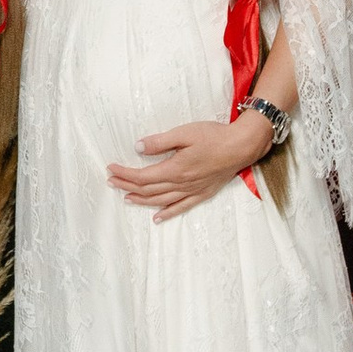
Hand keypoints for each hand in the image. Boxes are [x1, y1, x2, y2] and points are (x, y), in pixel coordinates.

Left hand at [106, 113, 272, 219]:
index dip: (124, 174)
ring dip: (142, 200)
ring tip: (127, 198)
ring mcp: (192, 191)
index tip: (111, 169)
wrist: (241, 146)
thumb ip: (160, 142)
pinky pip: (181, 207)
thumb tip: (138, 147)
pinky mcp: (202, 193)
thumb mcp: (184, 133)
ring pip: (161, 200)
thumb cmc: (214, 136)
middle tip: (112, 182)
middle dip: (127, 186)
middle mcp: (181, 184)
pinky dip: (167, 213)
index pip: (142, 176)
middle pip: (148, 189)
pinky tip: (157, 218)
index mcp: (174, 169)